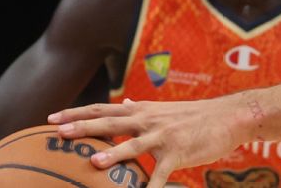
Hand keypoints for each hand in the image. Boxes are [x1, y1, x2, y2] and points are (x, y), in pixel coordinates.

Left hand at [48, 95, 253, 187]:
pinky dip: (151, 187)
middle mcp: (148, 120)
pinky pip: (162, 174)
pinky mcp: (179, 153)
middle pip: (110, 123)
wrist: (229, 116)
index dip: (77, 112)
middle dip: (82, 127)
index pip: (103, 109)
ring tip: (92, 163)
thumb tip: (126, 102)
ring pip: (134, 145)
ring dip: (113, 154)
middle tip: (57, 132)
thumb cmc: (196, 116)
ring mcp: (164, 136)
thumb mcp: (164, 109)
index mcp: (142, 111)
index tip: (52, 117)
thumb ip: (142, 109)